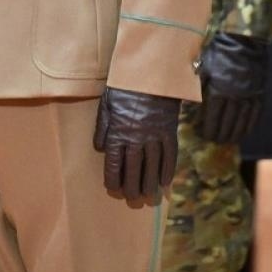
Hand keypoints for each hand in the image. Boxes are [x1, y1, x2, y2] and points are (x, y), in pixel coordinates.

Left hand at [92, 86, 180, 202]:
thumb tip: (101, 149)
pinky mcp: (169, 131)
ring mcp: (155, 136)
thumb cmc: (125, 87)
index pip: (115, 163)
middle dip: (132, 187)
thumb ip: (103, 127)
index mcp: (118, 132)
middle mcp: (136, 138)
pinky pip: (170, 156)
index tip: (114, 189)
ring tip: (148, 196)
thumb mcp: (107, 104)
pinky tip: (165, 182)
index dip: (114, 179)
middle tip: (133, 199)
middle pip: (134, 169)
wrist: (151, 73)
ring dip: (150, 184)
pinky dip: (168, 171)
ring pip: (153, 167)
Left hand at [198, 32, 267, 144]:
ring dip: (235, 134)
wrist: (243, 42)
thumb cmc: (218, 54)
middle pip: (227, 123)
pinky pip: (255, 115)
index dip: (208, 129)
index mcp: (218, 90)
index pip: (212, 117)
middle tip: (216, 141)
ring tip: (229, 141)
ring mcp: (249, 96)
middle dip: (220, 134)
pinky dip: (249, 126)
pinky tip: (244, 133)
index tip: (204, 136)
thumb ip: (197, 87)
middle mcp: (235, 96)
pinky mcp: (260, 94)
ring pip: (242, 122)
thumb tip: (189, 105)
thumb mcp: (203, 68)